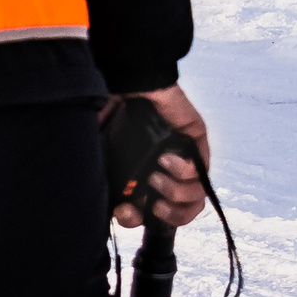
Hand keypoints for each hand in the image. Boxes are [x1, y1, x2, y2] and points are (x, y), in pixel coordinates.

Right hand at [109, 84, 210, 228]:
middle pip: (176, 212)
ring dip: (173, 194)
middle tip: (151, 204)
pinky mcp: (195, 148)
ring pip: (192, 199)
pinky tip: (166, 160)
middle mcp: (159, 170)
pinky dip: (183, 174)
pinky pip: (201, 175)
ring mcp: (180, 161)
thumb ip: (97, 171)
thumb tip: (99, 201)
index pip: (142, 209)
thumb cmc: (109, 107)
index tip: (124, 211)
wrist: (128, 78)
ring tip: (156, 175)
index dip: (135, 219)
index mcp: (136, 173)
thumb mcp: (96, 144)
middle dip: (164, 216)